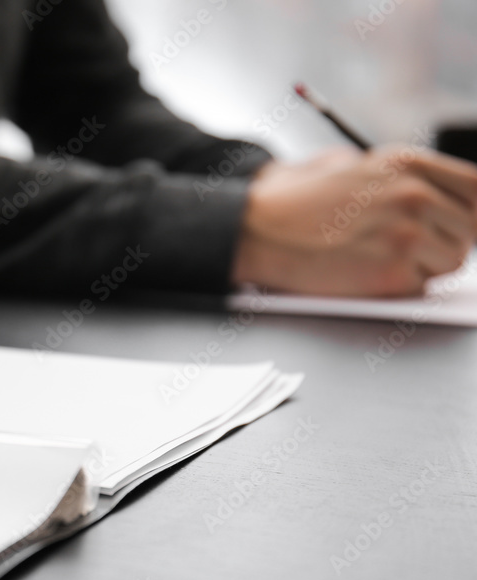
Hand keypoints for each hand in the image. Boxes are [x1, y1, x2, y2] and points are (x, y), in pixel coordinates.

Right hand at [234, 146, 476, 295]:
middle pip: (469, 230)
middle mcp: (413, 193)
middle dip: (442, 244)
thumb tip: (428, 194)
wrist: (253, 229)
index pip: (476, 189)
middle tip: (404, 251)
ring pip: (450, 262)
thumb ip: (392, 175)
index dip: (469, 214)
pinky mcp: (391, 271)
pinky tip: (362, 274)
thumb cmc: (288, 202)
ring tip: (377, 260)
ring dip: (422, 268)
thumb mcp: (344, 164)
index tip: (458, 226)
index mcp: (406, 163)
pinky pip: (421, 288)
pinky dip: (397, 289)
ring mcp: (406, 233)